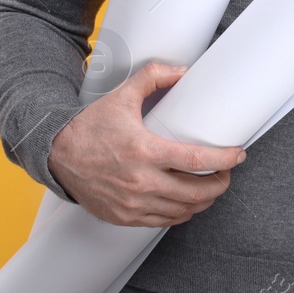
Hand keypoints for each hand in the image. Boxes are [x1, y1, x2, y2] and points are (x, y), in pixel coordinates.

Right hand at [47, 61, 246, 226]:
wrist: (56, 153)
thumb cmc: (89, 127)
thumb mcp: (122, 96)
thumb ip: (153, 77)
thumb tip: (183, 71)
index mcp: (143, 151)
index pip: (196, 160)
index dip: (224, 159)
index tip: (237, 155)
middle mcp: (140, 182)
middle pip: (196, 192)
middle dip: (220, 184)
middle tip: (227, 174)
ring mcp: (132, 203)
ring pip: (182, 211)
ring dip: (203, 201)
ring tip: (211, 188)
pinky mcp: (124, 216)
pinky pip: (163, 221)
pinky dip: (181, 214)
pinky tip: (187, 203)